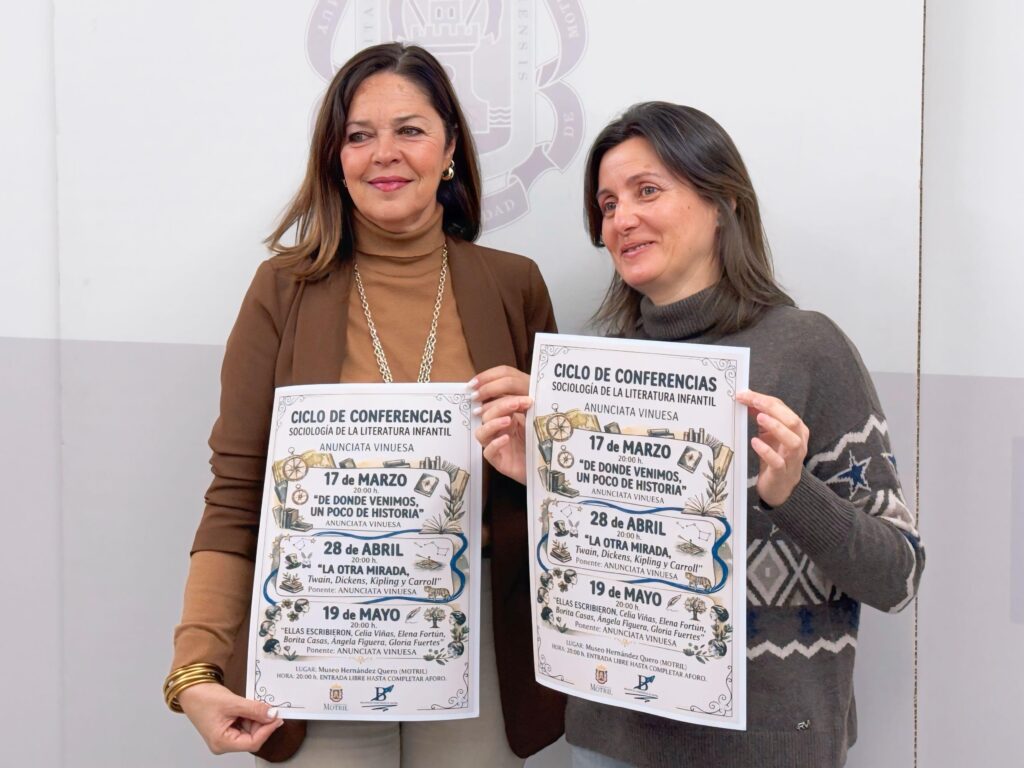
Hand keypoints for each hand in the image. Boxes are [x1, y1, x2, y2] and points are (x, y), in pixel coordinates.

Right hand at [178, 682, 282, 754]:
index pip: (252, 742)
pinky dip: (251, 716)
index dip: (267, 730)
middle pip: (253, 738)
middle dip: (262, 723)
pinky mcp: (228, 729)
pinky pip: (245, 725)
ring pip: (251, 731)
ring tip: (257, 704)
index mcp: (222, 742)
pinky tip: (251, 706)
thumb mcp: (232, 702)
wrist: (191, 689)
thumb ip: (254, 709)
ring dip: (257, 718)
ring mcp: (226, 736)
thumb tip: (272, 714)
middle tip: (270, 708)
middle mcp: (223, 743)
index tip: (277, 717)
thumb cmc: (203, 698)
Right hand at [471, 366, 531, 483]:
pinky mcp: (498, 461)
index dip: (501, 394)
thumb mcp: (536, 422)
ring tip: (508, 420)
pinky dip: (495, 444)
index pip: (493, 400)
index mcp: (505, 416)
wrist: (547, 468)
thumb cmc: (541, 443)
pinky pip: (488, 452)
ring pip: (482, 432)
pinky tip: (506, 439)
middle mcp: (498, 430)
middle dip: (502, 405)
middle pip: (487, 413)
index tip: (522, 394)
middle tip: (520, 403)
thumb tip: (527, 392)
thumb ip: (528, 409)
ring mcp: (495, 445)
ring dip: (493, 423)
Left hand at [736, 389, 808, 507]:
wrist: (780, 488)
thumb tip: (747, 398)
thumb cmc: (775, 457)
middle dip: (772, 408)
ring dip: (776, 427)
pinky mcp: (782, 473)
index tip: (745, 394)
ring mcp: (792, 459)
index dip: (764, 399)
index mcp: (797, 429)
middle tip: (753, 401)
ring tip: (759, 417)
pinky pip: (778, 461)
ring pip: (792, 441)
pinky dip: (766, 451)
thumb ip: (761, 417)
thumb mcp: (768, 434)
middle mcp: (799, 442)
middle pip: (793, 421)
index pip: (783, 409)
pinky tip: (755, 442)